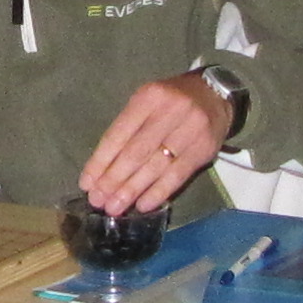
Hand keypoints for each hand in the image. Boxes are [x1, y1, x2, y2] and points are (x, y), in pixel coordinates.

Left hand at [76, 71, 227, 217]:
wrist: (216, 95)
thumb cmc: (172, 102)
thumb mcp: (147, 103)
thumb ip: (127, 129)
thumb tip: (102, 169)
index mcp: (148, 97)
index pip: (118, 134)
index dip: (100, 161)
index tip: (87, 183)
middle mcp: (169, 111)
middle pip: (135, 152)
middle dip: (113, 180)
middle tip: (98, 201)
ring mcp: (190, 130)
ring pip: (155, 166)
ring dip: (132, 190)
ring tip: (115, 207)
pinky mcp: (204, 148)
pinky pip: (177, 175)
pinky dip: (158, 192)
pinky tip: (142, 205)